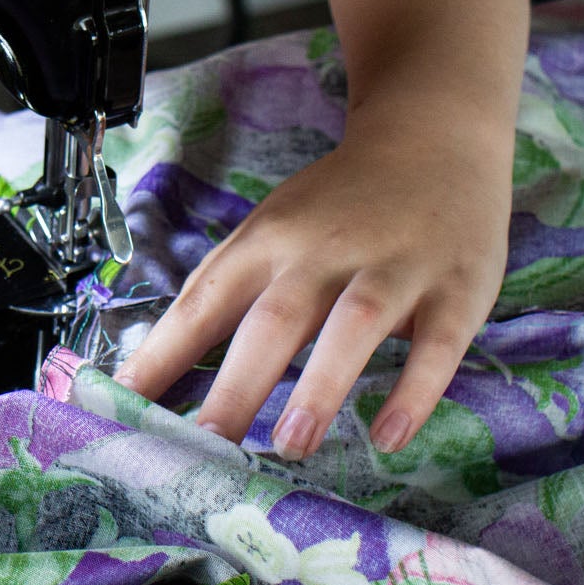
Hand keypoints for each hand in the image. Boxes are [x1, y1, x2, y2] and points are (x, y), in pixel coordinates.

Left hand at [112, 124, 508, 460]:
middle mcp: (326, 251)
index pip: (206, 298)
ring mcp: (393, 269)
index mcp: (270, 239)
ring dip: (321, 386)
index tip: (129, 401)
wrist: (434, 139)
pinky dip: (414, 391)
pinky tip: (389, 436)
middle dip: (239, 381)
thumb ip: (221, 287)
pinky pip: (436, 345)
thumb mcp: (270, 227)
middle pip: (276, 316)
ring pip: (353, 325)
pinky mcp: (454, 290)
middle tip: (208, 441)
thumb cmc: (339, 202)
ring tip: (291, 445)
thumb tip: (155, 358)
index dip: (166, 350)